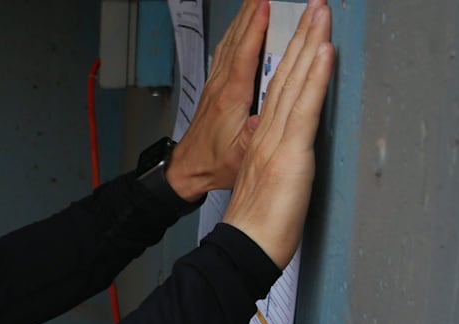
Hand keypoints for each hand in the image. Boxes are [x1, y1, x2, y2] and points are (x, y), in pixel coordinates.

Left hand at [165, 0, 270, 200]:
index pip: (245, 53)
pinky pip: (224, 52)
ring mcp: (216, 85)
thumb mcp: (241, 154)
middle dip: (252, 12)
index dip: (256, 28)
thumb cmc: (214, 164)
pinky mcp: (214, 89)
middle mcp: (221, 86)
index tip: (268, 5)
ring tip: (256, 0)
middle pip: (236, 39)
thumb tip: (271, 113)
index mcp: (232, 97)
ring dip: (243, 19)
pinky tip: (239, 27)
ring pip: (229, 42)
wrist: (187, 171)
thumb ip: (255, 133)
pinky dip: (234, 33)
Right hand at [221, 1, 334, 267]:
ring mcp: (277, 140)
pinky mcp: (290, 152)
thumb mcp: (270, 184)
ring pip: (294, 83)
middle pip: (286, 76)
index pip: (280, 88)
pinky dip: (315, 77)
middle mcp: (268, 133)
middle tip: (314, 7)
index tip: (303, 30)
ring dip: (309, 44)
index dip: (292, 56)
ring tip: (319, 15)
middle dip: (301, 37)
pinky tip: (322, 52)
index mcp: (263, 140)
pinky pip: (304, 107)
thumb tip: (287, 153)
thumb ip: (277, 161)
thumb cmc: (258, 226)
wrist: (245, 246)